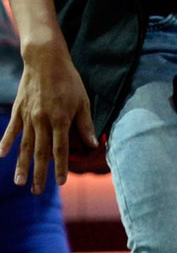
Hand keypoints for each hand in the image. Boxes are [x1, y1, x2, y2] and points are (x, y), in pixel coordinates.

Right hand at [2, 43, 95, 192]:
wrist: (46, 61)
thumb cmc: (69, 80)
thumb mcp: (83, 100)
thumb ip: (86, 124)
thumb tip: (93, 144)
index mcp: (61, 119)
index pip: (61, 149)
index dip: (61, 167)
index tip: (61, 183)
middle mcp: (43, 121)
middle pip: (41, 152)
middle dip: (39, 173)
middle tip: (37, 191)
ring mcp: (29, 117)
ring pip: (25, 146)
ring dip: (22, 165)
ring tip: (20, 182)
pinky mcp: (18, 111)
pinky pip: (12, 130)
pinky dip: (5, 143)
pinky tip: (1, 156)